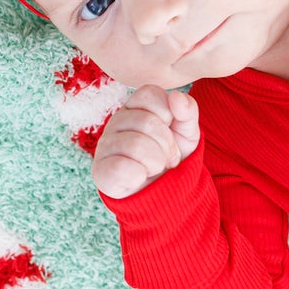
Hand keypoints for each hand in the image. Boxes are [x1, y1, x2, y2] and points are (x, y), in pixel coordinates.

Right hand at [91, 84, 199, 198]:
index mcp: (135, 108)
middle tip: (166, 158)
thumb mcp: (187, 133)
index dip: (169, 115)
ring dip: (156, 162)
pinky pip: (121, 167)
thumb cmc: (170, 158)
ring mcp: (106, 145)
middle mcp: (116, 122)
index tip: (171, 132)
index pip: (150, 94)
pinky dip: (140, 175)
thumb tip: (177, 96)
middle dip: (166, 145)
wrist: (162, 193)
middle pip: (147, 122)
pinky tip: (139, 177)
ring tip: (154, 168)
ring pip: (136, 144)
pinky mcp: (100, 170)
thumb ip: (188, 111)